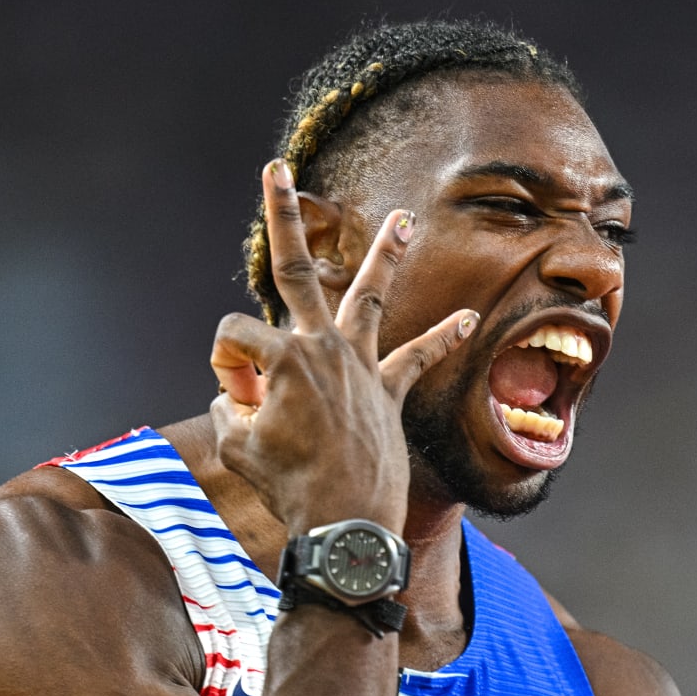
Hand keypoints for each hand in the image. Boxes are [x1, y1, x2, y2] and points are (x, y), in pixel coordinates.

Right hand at [208, 159, 477, 530]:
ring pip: (371, 296)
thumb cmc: (287, 490)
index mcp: (282, 359)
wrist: (345, 526)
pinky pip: (419, 359)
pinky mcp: (389, 394)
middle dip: (284, 215)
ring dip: (386, 255)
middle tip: (276, 170)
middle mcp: (324, 348)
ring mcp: (361, 367)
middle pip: (296, 270)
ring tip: (405, 219)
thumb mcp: (236, 448)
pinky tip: (471, 318)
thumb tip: (242, 398)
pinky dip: (444, 339)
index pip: (234, 338)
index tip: (235, 405)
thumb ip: (231, 410)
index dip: (225, 368)